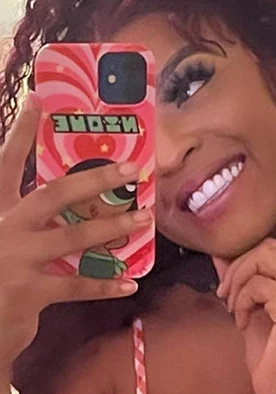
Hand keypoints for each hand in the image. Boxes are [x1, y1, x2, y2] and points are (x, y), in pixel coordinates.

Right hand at [0, 94, 149, 371]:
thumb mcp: (0, 238)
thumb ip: (21, 221)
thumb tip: (55, 209)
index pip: (5, 162)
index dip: (21, 132)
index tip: (39, 101)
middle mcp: (3, 227)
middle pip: (52, 194)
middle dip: (93, 180)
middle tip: (130, 168)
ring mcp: (16, 259)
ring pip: (72, 237)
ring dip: (113, 228)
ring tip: (144, 219)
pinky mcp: (30, 292)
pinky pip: (77, 286)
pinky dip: (105, 285)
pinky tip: (131, 283)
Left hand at [213, 173, 275, 393]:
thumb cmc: (271, 354)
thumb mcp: (252, 307)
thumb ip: (243, 277)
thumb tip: (221, 251)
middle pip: (266, 245)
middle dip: (238, 268)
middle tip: (229, 299)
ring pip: (260, 260)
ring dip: (237, 286)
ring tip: (237, 312)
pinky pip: (257, 284)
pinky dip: (240, 303)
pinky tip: (244, 323)